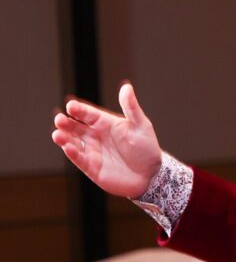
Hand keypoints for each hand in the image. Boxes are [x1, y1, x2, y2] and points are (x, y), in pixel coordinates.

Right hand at [51, 83, 162, 197]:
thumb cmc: (147, 149)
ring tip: (58, 134)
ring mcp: (92, 152)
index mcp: (104, 123)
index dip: (79, 110)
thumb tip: (127, 87)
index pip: (87, 114)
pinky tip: (68, 148)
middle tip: (59, 119)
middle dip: (65, 123)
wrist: (152, 175)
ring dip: (63, 138)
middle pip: (75, 127)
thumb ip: (131, 108)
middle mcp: (95, 136)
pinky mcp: (92, 168)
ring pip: (72, 142)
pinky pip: (79, 159)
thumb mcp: (141, 126)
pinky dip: (72, 154)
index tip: (71, 106)